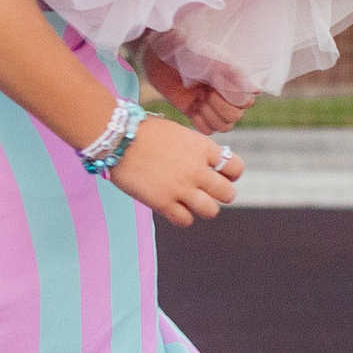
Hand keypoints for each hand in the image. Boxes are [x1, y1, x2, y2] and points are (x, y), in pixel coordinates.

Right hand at [105, 116, 245, 227]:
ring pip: (211, 211)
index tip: (219, 175)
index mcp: (202, 147)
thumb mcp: (178, 133)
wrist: (117, 137)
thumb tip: (205, 163)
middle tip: (206, 192)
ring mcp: (181, 187)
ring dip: (203, 208)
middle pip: (228, 193)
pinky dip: (182, 217)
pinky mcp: (163, 202)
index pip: (235, 168)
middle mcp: (197, 169)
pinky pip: (185, 220)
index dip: (230, 174)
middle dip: (220, 195)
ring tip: (190, 202)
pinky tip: (172, 208)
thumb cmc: (143, 131)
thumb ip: (194, 149)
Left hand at [144, 49, 254, 134]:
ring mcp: (211, 105)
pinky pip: (208, 130)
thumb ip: (233, 73)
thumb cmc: (187, 50)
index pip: (247, 102)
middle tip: (205, 92)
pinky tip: (193, 108)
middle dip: (219, 107)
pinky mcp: (196, 112)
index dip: (234, 98)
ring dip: (210, 115)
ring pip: (225, 127)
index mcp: (234, 80)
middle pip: (235, 117)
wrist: (161, 55)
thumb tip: (257, 89)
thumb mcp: (210, 58)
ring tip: (198, 100)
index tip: (217, 84)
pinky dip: (201, 122)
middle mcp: (226, 94)